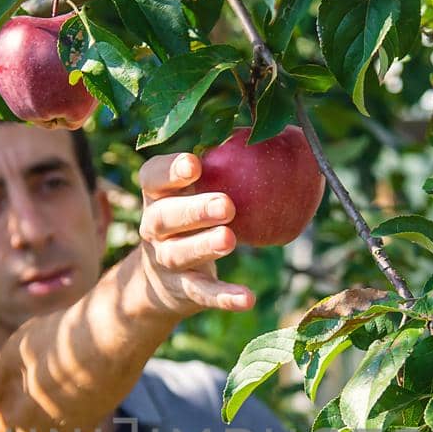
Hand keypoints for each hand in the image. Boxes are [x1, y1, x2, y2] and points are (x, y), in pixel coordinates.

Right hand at [136, 151, 254, 316]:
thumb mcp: (193, 193)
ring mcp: (165, 261)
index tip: (195, 164)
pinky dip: (223, 297)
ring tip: (229, 240)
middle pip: (164, 217)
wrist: (159, 281)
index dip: (169, 171)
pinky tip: (247, 298)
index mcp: (157, 196)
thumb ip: (223, 167)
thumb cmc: (189, 220)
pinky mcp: (183, 291)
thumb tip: (280, 133)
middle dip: (194, 210)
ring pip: (179, 254)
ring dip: (204, 247)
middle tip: (227, 205)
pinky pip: (202, 294)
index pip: (152, 178)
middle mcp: (154, 228)